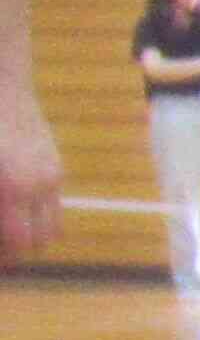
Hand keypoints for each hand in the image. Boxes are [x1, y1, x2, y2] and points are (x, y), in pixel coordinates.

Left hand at [0, 84, 57, 263]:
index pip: (15, 245)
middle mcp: (38, 187)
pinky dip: (36, 213)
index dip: (4, 258)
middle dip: (16, 250)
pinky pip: (52, 203)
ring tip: (7, 229)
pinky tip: (14, 203)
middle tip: (0, 246)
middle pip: (38, 242)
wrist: (0, 81)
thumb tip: (1, 225)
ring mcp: (51, 175)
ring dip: (30, 234)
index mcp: (10, 190)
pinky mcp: (55, 164)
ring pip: (51, 225)